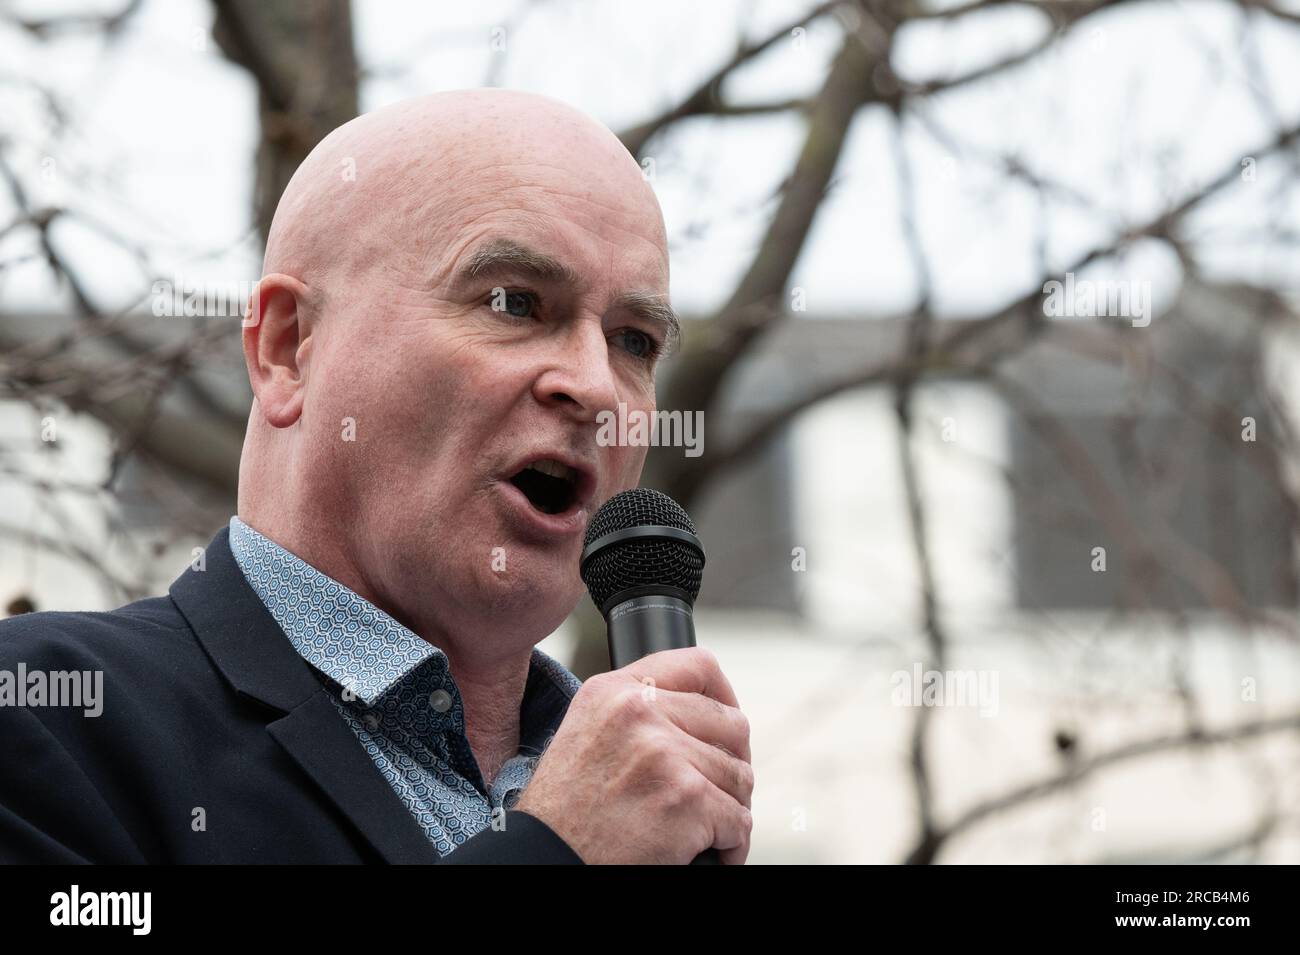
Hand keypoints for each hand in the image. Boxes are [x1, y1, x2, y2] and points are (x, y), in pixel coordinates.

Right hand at [514, 646, 752, 863]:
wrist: (545, 857)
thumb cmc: (564, 811)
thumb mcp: (586, 731)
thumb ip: (637, 709)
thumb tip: (696, 711)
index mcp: (615, 692)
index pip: (698, 666)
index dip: (725, 696)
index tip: (727, 721)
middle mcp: (640, 714)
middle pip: (731, 724)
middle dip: (733, 762)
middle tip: (719, 788)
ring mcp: (666, 755)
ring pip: (739, 776)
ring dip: (730, 807)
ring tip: (706, 824)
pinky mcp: (687, 799)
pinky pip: (739, 821)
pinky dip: (732, 844)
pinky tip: (713, 851)